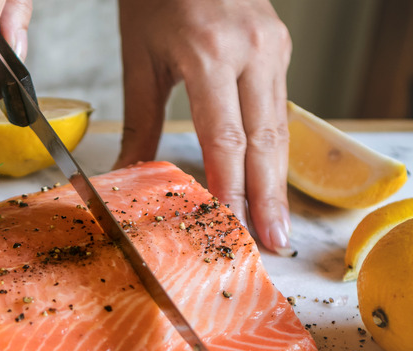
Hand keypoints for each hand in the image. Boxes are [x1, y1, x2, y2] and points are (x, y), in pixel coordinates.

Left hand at [115, 0, 293, 255]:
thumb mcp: (140, 57)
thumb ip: (141, 119)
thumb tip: (132, 172)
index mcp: (211, 53)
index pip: (227, 138)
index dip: (233, 188)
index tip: (234, 226)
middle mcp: (253, 51)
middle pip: (265, 141)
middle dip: (268, 197)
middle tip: (272, 242)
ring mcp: (273, 46)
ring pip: (279, 127)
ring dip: (277, 179)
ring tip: (274, 222)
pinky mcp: (279, 45)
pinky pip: (279, 106)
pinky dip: (273, 147)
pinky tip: (268, 176)